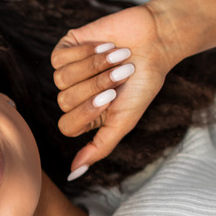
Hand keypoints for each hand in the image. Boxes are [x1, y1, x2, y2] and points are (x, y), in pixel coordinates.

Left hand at [51, 4, 184, 174]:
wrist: (155, 41)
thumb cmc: (142, 83)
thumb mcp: (124, 121)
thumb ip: (100, 148)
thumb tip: (73, 174)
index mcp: (86, 117)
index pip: (67, 126)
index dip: (88, 110)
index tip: (114, 97)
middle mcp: (73, 96)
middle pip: (64, 102)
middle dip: (97, 85)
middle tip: (121, 73)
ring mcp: (68, 72)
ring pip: (61, 79)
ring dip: (94, 67)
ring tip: (118, 57)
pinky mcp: (66, 48)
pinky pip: (60, 58)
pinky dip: (86, 52)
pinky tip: (105, 46)